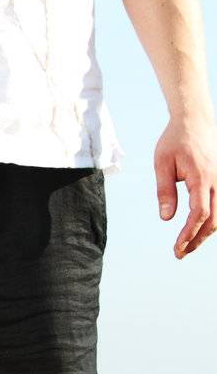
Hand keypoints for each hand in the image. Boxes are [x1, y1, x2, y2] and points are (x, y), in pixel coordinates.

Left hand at [155, 114, 216, 257]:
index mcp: (201, 177)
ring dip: (204, 233)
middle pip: (212, 220)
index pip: (199, 214)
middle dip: (196, 240)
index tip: (177, 248)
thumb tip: (166, 218)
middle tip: (179, 254)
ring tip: (187, 246)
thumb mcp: (162, 163)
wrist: (195, 120)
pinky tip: (198, 230)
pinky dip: (211, 221)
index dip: (188, 234)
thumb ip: (165, 191)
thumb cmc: (175, 140)